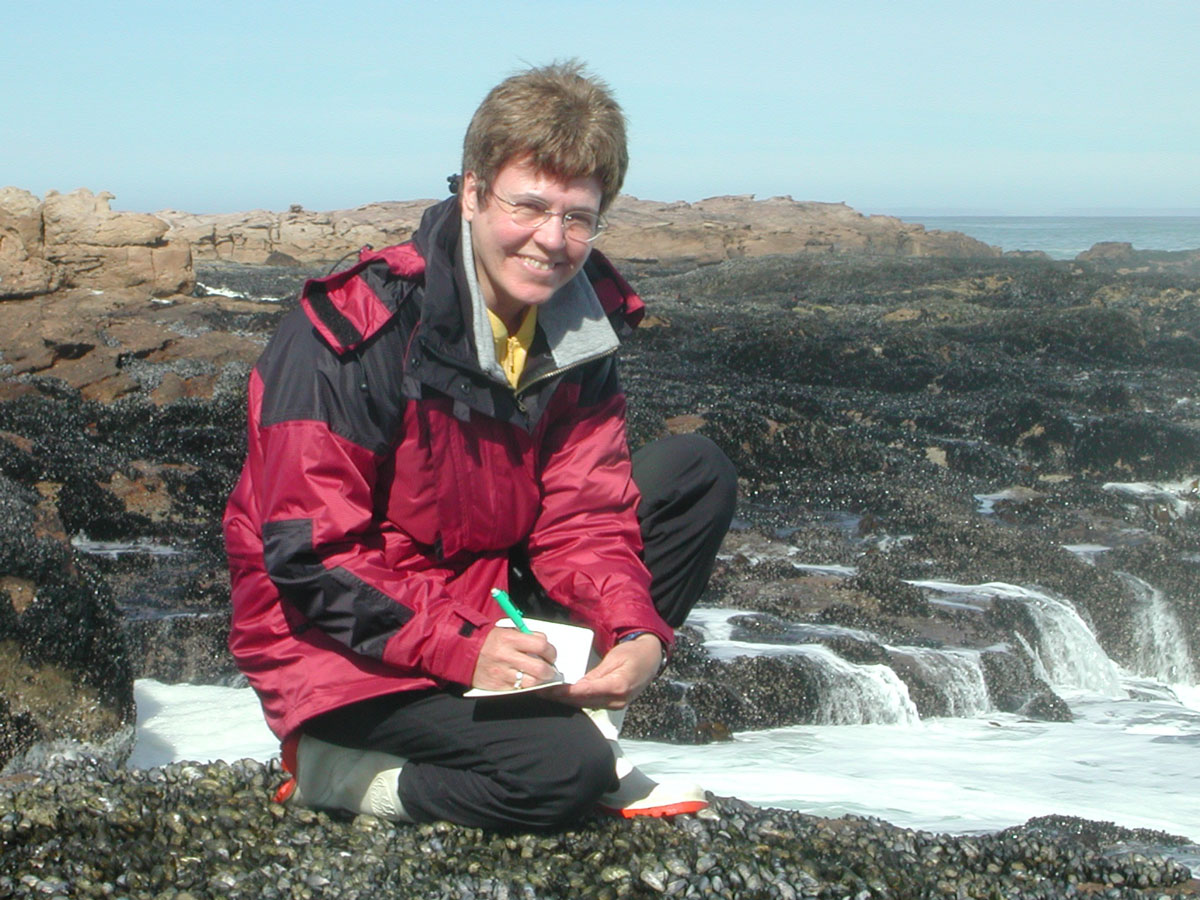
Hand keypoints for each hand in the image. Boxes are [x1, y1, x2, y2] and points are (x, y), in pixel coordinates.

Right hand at [471, 626, 558, 691]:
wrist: (464, 652)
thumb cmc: (490, 640)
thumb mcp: (506, 630)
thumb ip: (526, 636)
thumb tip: (545, 645)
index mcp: (510, 638)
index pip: (541, 645)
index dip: (551, 651)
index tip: (551, 655)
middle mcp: (506, 656)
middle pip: (540, 668)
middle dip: (549, 671)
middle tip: (550, 670)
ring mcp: (502, 673)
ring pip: (531, 682)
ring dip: (540, 681)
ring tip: (540, 677)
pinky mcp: (497, 686)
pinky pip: (519, 689)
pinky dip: (525, 687)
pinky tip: (525, 681)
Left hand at [546, 633, 662, 709]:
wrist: (651, 658)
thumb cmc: (634, 653)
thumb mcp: (614, 658)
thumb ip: (596, 674)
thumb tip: (578, 686)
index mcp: (618, 686)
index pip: (586, 692)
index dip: (566, 693)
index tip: (550, 690)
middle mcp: (617, 700)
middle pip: (583, 702)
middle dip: (561, 698)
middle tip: (540, 692)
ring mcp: (616, 704)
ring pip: (585, 705)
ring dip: (566, 701)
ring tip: (546, 695)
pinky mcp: (613, 704)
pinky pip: (591, 704)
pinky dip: (576, 701)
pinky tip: (562, 697)